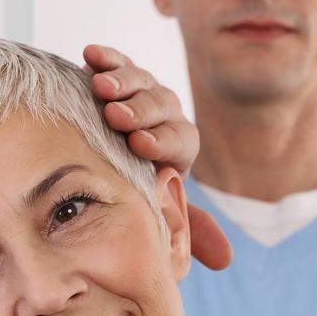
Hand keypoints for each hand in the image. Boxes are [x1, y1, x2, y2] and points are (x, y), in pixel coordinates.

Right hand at [83, 44, 231, 270]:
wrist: (104, 158)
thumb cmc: (133, 190)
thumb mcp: (161, 210)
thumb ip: (187, 229)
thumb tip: (225, 260)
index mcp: (178, 147)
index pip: (179, 140)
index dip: (161, 141)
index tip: (140, 146)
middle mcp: (164, 116)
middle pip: (160, 106)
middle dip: (140, 111)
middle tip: (117, 116)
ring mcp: (142, 92)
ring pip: (140, 81)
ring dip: (122, 82)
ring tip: (100, 88)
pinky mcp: (119, 73)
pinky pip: (117, 62)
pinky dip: (106, 58)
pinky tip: (90, 55)